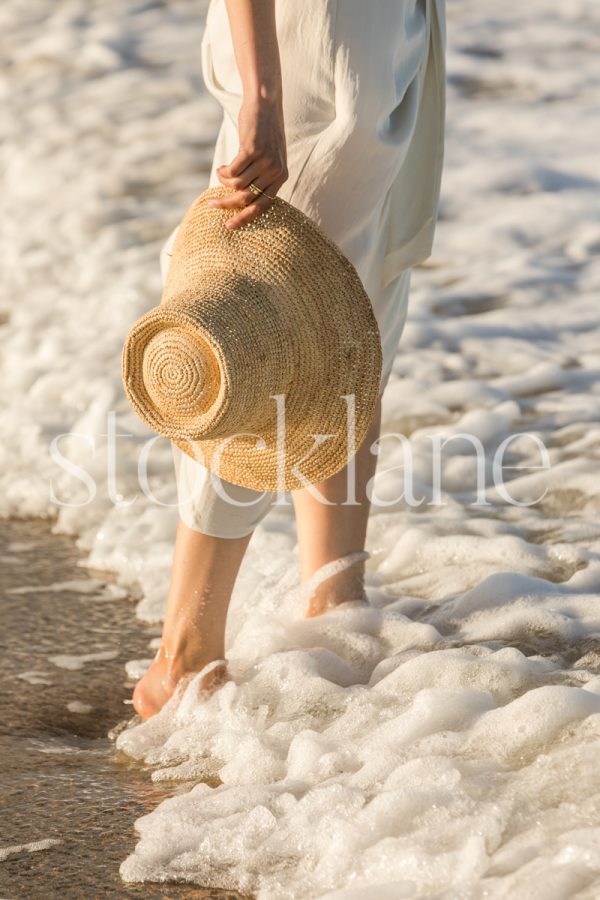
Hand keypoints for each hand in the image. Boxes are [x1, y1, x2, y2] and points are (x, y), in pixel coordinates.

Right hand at [208, 95, 287, 228]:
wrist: (265, 105)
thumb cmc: (264, 133)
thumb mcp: (270, 157)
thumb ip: (262, 177)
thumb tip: (242, 199)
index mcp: (281, 177)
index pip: (263, 206)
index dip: (245, 217)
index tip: (229, 225)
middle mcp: (275, 171)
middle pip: (247, 198)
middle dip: (227, 204)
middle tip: (211, 204)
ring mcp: (265, 161)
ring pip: (236, 184)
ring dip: (224, 181)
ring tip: (221, 173)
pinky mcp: (252, 150)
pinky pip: (232, 171)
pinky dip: (223, 171)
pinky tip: (222, 166)